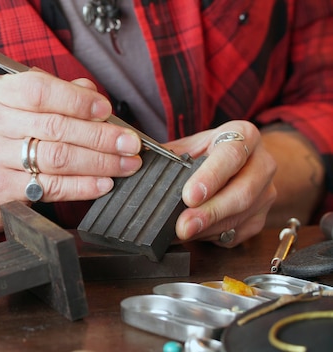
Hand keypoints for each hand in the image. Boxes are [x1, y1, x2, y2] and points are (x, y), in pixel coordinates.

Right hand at [0, 71, 142, 234]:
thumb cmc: (4, 141)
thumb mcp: (21, 110)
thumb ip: (57, 96)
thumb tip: (94, 94)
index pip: (40, 89)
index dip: (77, 100)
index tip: (106, 109)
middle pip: (56, 126)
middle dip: (101, 135)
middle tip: (130, 142)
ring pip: (57, 157)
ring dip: (100, 162)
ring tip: (125, 163)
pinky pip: (51, 186)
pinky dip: (83, 186)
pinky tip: (103, 183)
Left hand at [165, 120, 277, 246]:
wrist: (245, 163)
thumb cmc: (212, 152)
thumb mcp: (193, 145)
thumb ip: (171, 154)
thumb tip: (138, 163)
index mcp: (244, 136)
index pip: (231, 155)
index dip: (210, 177)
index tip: (189, 195)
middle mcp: (262, 163)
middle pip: (242, 192)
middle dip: (209, 212)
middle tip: (183, 225)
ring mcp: (265, 193)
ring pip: (240, 217)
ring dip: (209, 229)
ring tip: (182, 233)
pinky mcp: (260, 218)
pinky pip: (238, 233)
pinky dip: (213, 237)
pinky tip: (194, 235)